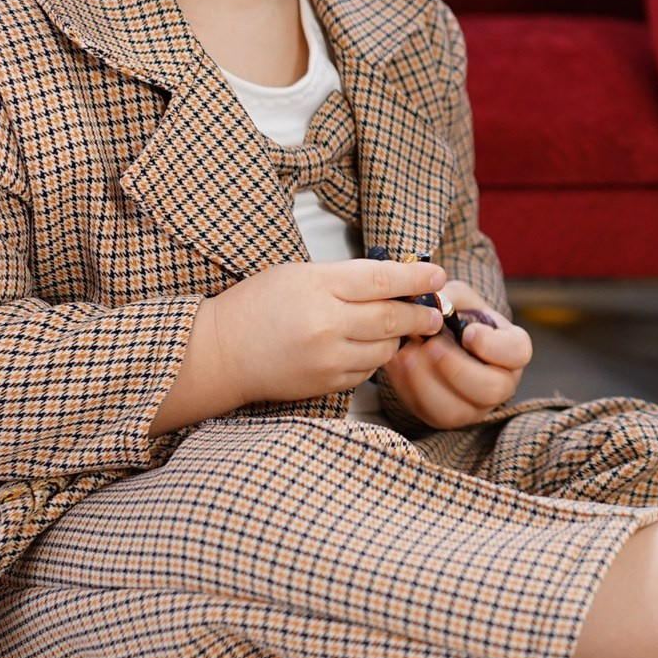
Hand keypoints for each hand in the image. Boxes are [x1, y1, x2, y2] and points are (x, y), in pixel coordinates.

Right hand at [203, 258, 449, 406]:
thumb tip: (394, 278)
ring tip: (399, 327)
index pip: (381, 279)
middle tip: (433, 310)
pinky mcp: (325, 384)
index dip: (415, 276)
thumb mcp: (299, 274)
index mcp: (318, 287)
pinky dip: (374, 359)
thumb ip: (345, 277)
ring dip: (398, 338)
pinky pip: (366, 372)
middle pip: (391, 317)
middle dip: (419, 313)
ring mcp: (326, 358)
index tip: (437, 275)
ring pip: (384, 349)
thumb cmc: (257, 305)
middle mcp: (326, 324)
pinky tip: (367, 348)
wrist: (221, 352)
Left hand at [382, 280, 532, 428]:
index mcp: (511, 348)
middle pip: (492, 390)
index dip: (493, 346)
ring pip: (456, 411)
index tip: (468, 332)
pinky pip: (427, 413)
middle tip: (431, 346)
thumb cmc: (454, 314)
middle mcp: (500, 383)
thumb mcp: (456, 297)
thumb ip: (448, 299)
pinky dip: (407, 389)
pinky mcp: (444, 417)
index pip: (517, 353)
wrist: (436, 337)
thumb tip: (430, 305)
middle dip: (457, 369)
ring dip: (427, 383)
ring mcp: (473, 406)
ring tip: (406, 355)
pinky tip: (397, 365)